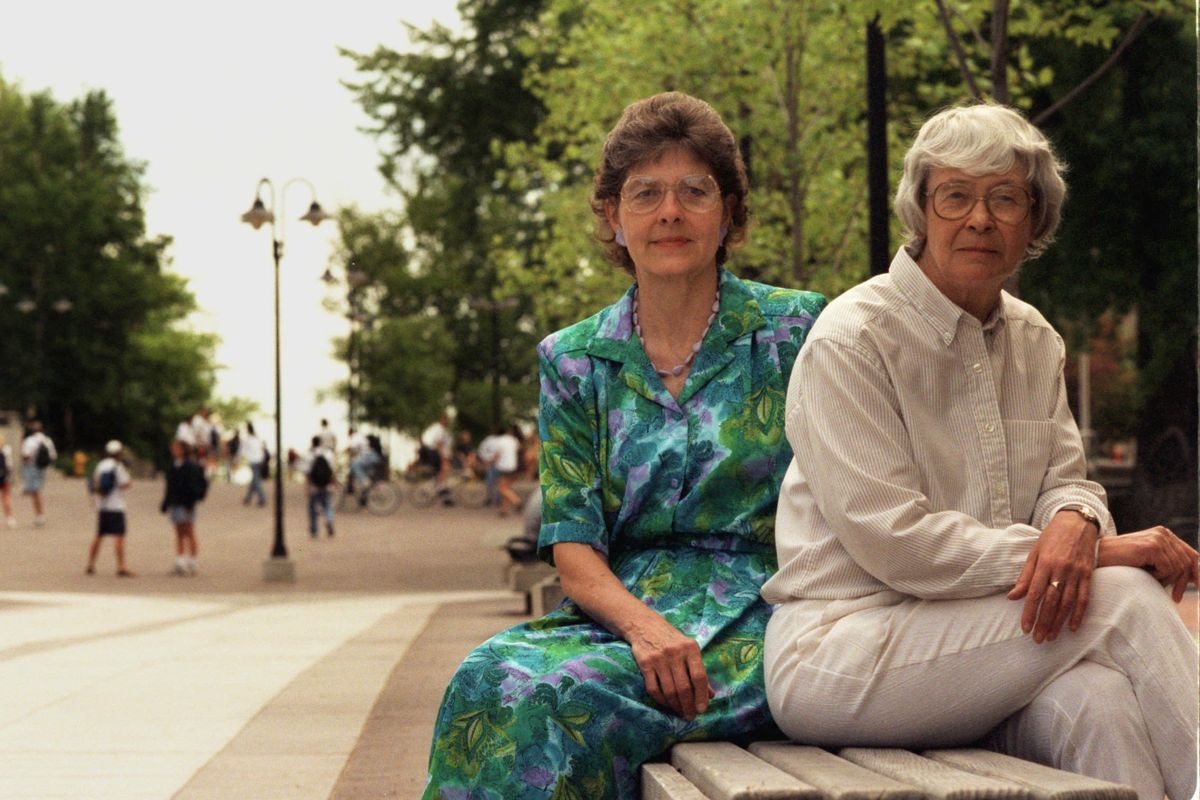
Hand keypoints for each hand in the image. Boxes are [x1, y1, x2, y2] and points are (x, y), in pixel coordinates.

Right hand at [626, 612, 712, 720]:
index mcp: (690, 648)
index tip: (702, 710)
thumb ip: (699, 671)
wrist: (645, 625)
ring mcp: (659, 658)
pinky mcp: (645, 663)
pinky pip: (653, 688)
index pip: (699, 676)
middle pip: (684, 687)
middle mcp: (675, 653)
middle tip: (690, 716)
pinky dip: (661, 700)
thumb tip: (711, 695)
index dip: (701, 696)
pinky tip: (666, 703)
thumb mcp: (689, 650)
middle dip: (688, 705)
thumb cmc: (672, 640)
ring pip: (669, 690)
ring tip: (680, 712)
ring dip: (675, 705)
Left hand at [1008, 510, 1098, 642]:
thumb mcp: (1034, 552)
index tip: (1025, 628)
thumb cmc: (1052, 537)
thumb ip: (1025, 576)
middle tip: (1038, 639)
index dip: (1029, 612)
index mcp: (1044, 564)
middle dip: (1043, 622)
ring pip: (1067, 603)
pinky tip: (1073, 627)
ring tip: (1051, 637)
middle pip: (1050, 601)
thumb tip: (1012, 596)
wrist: (1077, 522)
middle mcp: (1060, 569)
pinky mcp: (1088, 574)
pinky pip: (1084, 597)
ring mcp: (1076, 572)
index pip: (1034, 593)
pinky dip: (1079, 614)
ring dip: (1058, 622)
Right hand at [1100, 526, 1199, 601]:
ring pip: (1178, 567)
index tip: (1197, 587)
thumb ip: (1169, 563)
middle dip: (1182, 582)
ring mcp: (1158, 538)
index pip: (1191, 553)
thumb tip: (1193, 576)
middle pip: (1188, 561)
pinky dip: (1158, 576)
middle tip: (1175, 597)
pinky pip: (1168, 568)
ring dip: (1166, 579)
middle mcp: (1163, 533)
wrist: (1098, 557)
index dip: (1197, 571)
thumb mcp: (1149, 562)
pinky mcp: (1152, 546)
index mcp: (1163, 534)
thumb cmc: (1121, 563)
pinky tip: (1144, 573)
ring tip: (1150, 580)